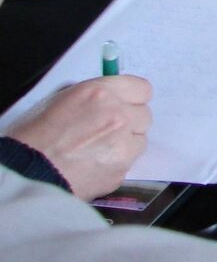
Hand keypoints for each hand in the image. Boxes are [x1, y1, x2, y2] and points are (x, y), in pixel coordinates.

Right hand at [7, 75, 152, 200]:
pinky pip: (130, 162)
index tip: (126, 104)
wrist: (26, 173)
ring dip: (126, 143)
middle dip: (130, 121)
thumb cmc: (36, 135)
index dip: (133, 98)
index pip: (142, 89)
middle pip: (144, 115)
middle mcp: (118, 115)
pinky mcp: (121, 169)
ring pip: (140, 139)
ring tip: (99, 150)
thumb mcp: (63, 99)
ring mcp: (122, 143)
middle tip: (107, 131)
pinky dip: (117, 163)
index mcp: (102, 92)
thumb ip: (97, 94)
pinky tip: (95, 165)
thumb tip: (114, 96)